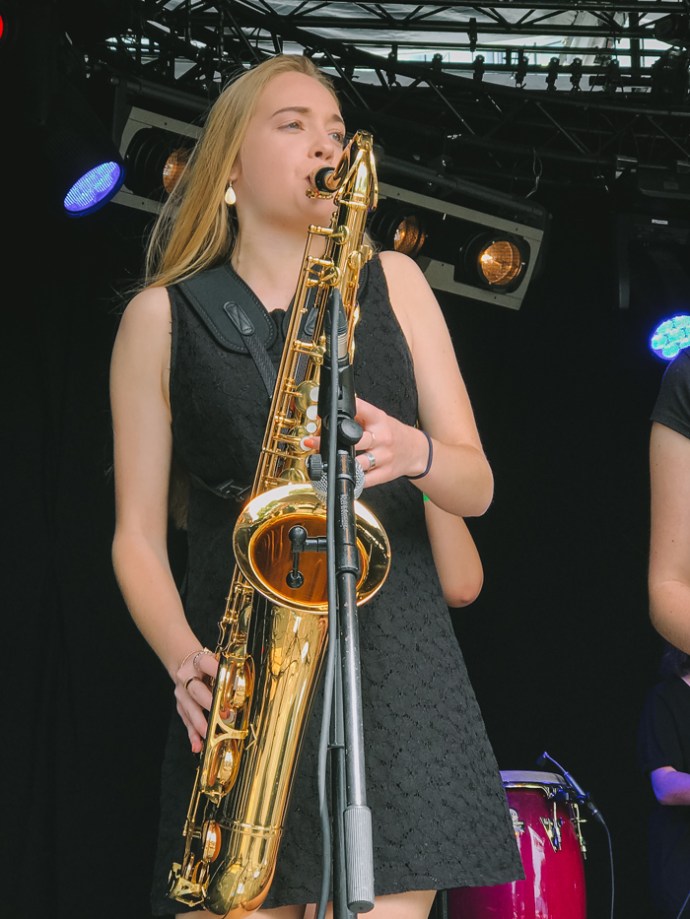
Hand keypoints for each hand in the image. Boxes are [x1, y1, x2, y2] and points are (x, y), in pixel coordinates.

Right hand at [174, 647, 218, 752]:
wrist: (184, 664)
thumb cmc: (206, 665)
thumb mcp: (214, 660)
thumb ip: (226, 668)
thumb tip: (241, 677)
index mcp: (197, 662)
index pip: (205, 663)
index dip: (215, 669)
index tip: (228, 677)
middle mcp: (186, 677)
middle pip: (196, 690)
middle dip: (209, 703)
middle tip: (223, 714)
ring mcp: (182, 693)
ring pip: (190, 709)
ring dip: (200, 724)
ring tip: (209, 735)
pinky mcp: (180, 706)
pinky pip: (186, 722)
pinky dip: (192, 735)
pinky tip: (197, 746)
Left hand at [304, 396, 423, 485]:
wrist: (416, 451)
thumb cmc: (392, 433)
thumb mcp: (378, 419)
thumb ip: (357, 416)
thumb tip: (328, 416)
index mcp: (379, 419)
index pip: (360, 410)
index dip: (341, 412)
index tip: (323, 415)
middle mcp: (382, 437)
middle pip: (355, 439)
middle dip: (332, 441)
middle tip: (313, 442)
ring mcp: (384, 457)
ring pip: (359, 462)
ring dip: (339, 463)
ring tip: (324, 462)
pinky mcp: (385, 474)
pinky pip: (365, 480)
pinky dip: (352, 479)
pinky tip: (340, 476)